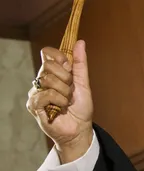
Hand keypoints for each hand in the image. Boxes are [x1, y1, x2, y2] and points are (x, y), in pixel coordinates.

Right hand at [26, 40, 93, 162]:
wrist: (80, 128)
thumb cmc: (81, 107)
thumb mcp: (83, 83)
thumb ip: (80, 63)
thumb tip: (80, 42)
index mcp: (54, 73)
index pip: (48, 53)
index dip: (60, 57)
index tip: (69, 68)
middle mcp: (42, 80)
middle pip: (48, 65)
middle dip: (66, 78)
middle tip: (70, 91)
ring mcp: (36, 92)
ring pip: (48, 80)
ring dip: (64, 92)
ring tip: (66, 102)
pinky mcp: (33, 105)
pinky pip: (45, 94)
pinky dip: (58, 100)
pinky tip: (60, 108)